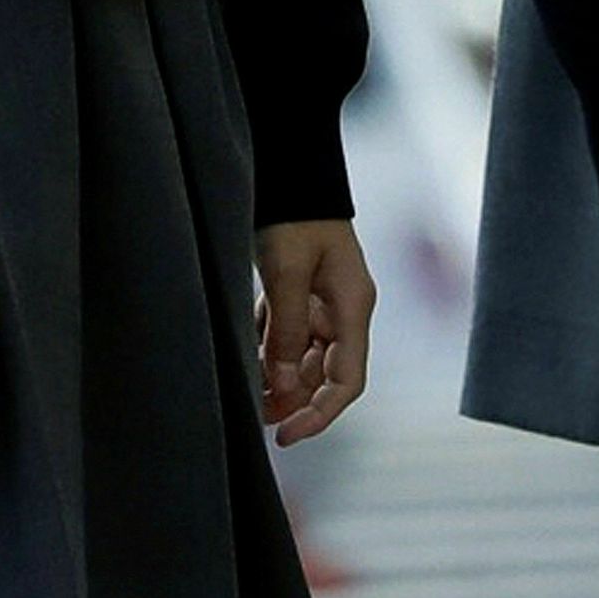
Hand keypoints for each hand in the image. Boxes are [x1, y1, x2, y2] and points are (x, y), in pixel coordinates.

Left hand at [255, 217, 374, 445]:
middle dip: (291, 399)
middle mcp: (343, 308)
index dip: (319, 414)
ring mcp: (323, 298)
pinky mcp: (301, 287)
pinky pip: (288, 331)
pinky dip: (268, 347)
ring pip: (303, 355)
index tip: (286, 435)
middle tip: (254, 415)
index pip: (347, 381)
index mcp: (353, 306)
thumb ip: (286, 332)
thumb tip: (284, 389)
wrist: (287, 161)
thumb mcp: (286, 271)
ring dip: (277, 376)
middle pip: (324, 374)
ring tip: (245, 391)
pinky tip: (245, 353)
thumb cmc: (293, 212)